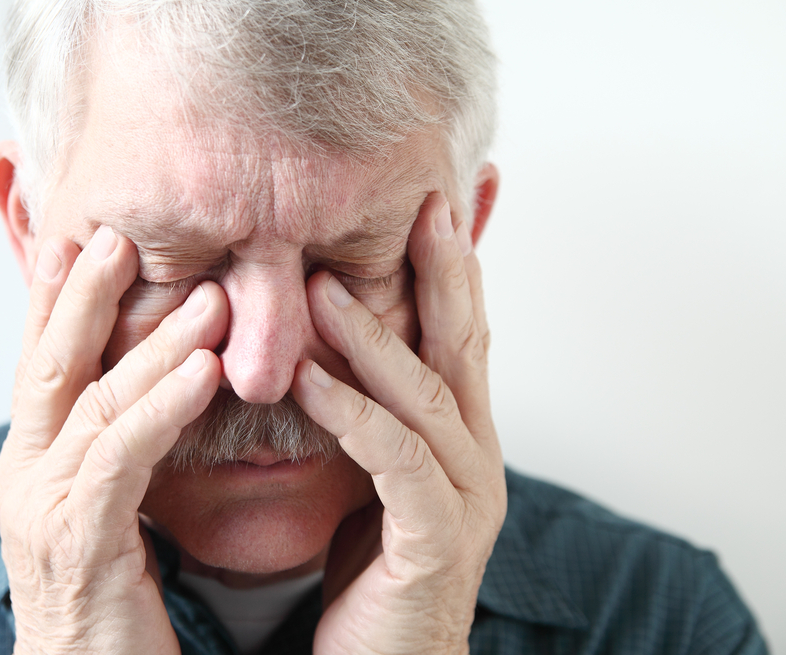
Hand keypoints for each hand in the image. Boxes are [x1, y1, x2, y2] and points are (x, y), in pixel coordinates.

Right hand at [0, 226, 227, 653]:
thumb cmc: (108, 599)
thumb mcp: (106, 508)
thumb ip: (119, 445)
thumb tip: (153, 384)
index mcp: (35, 462)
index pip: (45, 363)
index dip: (60, 299)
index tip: (89, 239)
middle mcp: (27, 474)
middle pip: (53, 364)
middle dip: (86, 295)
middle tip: (126, 234)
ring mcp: (43, 506)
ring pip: (95, 402)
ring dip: (152, 343)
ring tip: (206, 295)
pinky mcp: (78, 541)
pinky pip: (122, 456)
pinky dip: (161, 407)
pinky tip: (204, 370)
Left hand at [292, 192, 506, 654]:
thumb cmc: (373, 579)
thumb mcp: (373, 481)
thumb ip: (370, 419)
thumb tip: (329, 354)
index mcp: (459, 441)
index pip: (459, 338)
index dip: (452, 271)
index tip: (434, 208)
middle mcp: (476, 459)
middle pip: (464, 347)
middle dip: (446, 273)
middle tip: (425, 206)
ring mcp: (465, 499)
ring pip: (427, 396)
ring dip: (376, 335)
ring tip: (324, 285)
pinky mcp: (435, 540)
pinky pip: (394, 460)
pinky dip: (352, 412)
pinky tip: (308, 377)